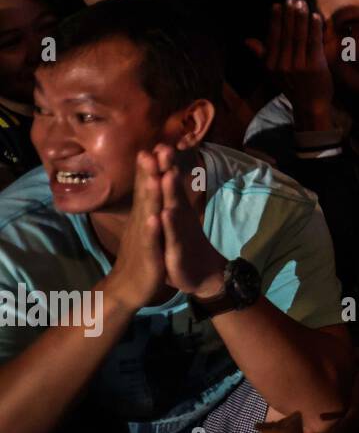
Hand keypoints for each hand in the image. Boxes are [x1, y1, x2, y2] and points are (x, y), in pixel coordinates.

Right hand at [104, 149, 167, 309]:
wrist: (129, 288)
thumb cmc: (141, 254)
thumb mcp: (145, 227)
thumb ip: (146, 206)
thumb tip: (148, 184)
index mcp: (144, 216)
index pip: (146, 188)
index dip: (149, 168)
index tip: (154, 144)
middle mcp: (142, 223)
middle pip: (146, 195)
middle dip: (149, 172)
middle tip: (150, 149)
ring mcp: (145, 239)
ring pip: (148, 214)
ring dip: (150, 195)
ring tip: (153, 176)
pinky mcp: (149, 256)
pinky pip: (152, 241)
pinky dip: (153, 229)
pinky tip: (156, 218)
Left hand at [154, 143, 226, 297]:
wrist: (201, 276)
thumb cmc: (183, 247)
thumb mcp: (174, 222)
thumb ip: (171, 201)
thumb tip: (168, 178)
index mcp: (175, 210)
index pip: (167, 184)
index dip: (162, 165)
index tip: (156, 144)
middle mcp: (179, 218)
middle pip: (172, 190)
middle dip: (166, 169)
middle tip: (163, 147)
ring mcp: (179, 233)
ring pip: (174, 209)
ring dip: (172, 192)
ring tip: (168, 173)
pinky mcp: (177, 251)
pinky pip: (172, 236)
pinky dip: (169, 225)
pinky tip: (165, 214)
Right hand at [246, 0, 334, 131]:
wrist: (311, 105)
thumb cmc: (293, 86)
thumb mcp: (273, 73)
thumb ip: (262, 55)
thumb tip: (248, 40)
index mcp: (271, 65)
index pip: (273, 37)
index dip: (275, 20)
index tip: (277, 5)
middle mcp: (283, 65)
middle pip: (286, 34)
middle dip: (289, 15)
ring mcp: (299, 66)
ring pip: (299, 36)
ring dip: (301, 18)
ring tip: (302, 4)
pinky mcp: (314, 67)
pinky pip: (314, 43)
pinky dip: (315, 28)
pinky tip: (316, 16)